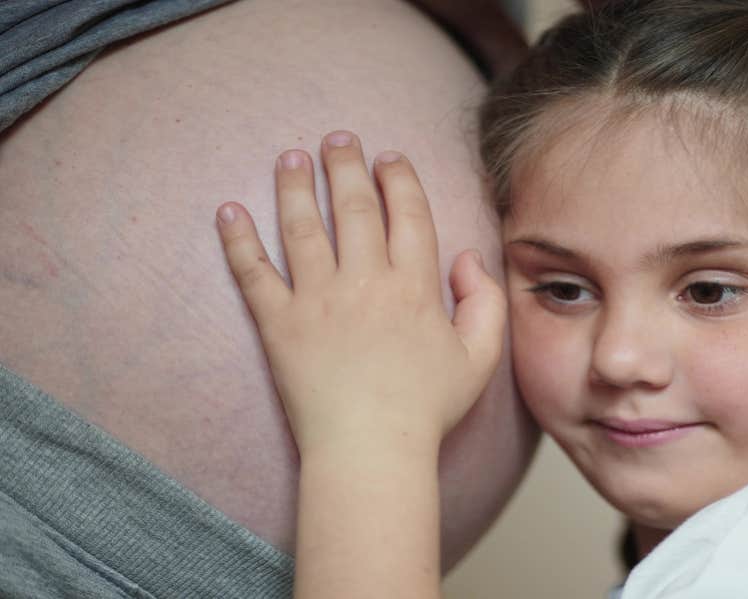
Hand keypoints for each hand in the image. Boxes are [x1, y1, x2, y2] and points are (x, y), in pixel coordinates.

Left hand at [215, 130, 505, 456]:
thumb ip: (486, 302)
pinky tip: (229, 209)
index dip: (398, 179)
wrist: (371, 451)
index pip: (407, 214)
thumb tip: (468, 258)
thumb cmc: (427, 409)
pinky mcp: (279, 325)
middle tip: (337, 138)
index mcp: (414, 287)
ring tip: (290, 156)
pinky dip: (238, 240)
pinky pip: (253, 273)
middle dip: (345, 165)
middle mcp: (365, 282)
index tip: (389, 157)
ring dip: (294, 185)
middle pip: (354, 207)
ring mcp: (317, 301)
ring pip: (302, 226)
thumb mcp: (480, 358)